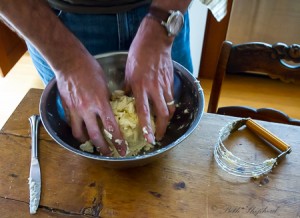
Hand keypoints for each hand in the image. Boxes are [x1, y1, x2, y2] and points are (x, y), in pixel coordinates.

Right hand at [56, 51, 126, 155]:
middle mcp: (87, 110)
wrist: (70, 62)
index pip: (111, 127)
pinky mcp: (66, 108)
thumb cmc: (90, 69)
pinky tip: (82, 129)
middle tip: (109, 154)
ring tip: (93, 143)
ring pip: (79, 134)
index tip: (123, 151)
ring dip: (87, 141)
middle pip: (95, 136)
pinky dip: (77, 129)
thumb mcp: (105, 85)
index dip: (118, 142)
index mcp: (100, 103)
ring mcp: (74, 110)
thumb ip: (106, 100)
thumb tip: (109, 110)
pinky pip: (71, 124)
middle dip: (103, 148)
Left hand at [125, 16, 175, 143]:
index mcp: (140, 87)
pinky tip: (165, 108)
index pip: (144, 112)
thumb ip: (128, 88)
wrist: (155, 41)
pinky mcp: (170, 82)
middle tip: (158, 136)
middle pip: (163, 114)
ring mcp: (165, 85)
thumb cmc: (138, 55)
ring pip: (170, 108)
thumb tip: (126, 100)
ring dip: (167, 119)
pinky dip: (169, 106)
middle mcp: (154, 89)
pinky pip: (171, 98)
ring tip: (163, 125)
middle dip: (162, 128)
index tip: (149, 139)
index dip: (147, 128)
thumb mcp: (128, 72)